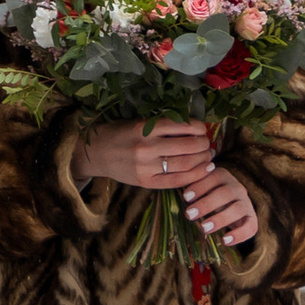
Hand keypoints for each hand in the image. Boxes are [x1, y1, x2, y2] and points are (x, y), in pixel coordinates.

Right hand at [74, 116, 212, 191]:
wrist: (96, 154)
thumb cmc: (119, 133)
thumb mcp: (138, 122)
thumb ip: (162, 125)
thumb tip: (193, 127)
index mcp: (144, 128)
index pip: (181, 126)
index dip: (198, 127)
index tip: (203, 128)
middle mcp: (146, 147)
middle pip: (187, 146)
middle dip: (203, 144)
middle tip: (208, 143)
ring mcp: (146, 167)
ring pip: (185, 164)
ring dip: (202, 160)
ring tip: (208, 156)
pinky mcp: (146, 182)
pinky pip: (177, 181)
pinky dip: (194, 176)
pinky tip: (203, 171)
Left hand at [179, 154, 261, 247]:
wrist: (230, 204)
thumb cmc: (207, 195)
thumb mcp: (200, 189)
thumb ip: (192, 190)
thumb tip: (179, 197)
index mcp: (223, 176)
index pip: (214, 178)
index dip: (200, 186)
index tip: (186, 197)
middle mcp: (237, 187)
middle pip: (226, 193)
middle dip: (206, 204)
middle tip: (189, 215)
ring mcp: (246, 203)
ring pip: (237, 209)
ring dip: (220, 219)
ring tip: (204, 228)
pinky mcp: (251, 218)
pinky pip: (250, 226)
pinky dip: (239, 234)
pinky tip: (225, 240)